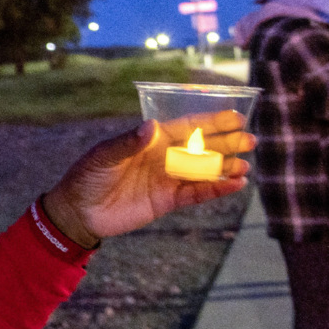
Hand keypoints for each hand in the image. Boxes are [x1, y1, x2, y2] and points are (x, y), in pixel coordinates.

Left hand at [42, 111, 255, 246]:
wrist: (77, 212)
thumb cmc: (87, 176)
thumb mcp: (103, 156)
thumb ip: (127, 143)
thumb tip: (151, 127)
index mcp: (150, 141)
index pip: (186, 127)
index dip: (210, 122)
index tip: (235, 117)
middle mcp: (163, 157)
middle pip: (200, 147)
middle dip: (226, 143)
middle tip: (251, 140)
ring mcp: (167, 179)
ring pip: (203, 171)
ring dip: (224, 168)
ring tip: (246, 165)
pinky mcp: (167, 201)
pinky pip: (196, 194)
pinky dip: (215, 190)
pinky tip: (234, 184)